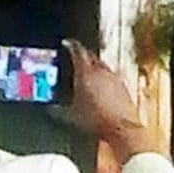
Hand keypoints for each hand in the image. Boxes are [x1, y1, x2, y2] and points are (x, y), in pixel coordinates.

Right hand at [63, 39, 152, 160]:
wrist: (121, 128)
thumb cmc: (97, 121)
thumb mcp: (70, 115)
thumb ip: (57, 109)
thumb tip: (50, 110)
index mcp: (86, 73)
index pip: (78, 50)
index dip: (71, 45)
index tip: (67, 43)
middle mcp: (101, 72)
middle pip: (91, 56)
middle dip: (83, 55)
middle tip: (75, 57)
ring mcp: (114, 78)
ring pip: (102, 65)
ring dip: (94, 67)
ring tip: (87, 75)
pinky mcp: (123, 86)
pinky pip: (111, 76)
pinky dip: (104, 78)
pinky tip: (100, 88)